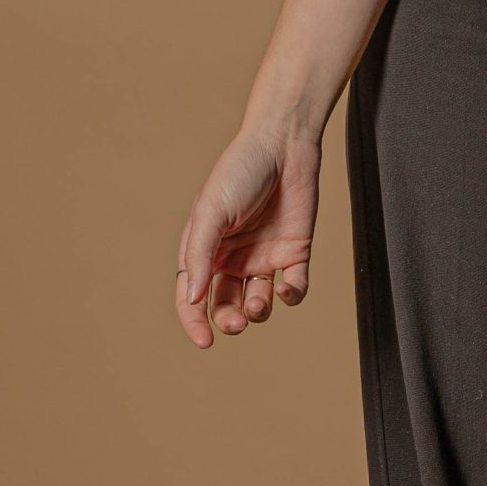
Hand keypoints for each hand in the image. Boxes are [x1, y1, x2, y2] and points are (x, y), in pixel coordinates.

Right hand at [174, 123, 320, 349]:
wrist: (284, 144)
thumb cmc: (240, 171)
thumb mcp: (212, 211)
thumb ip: (199, 254)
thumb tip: (191, 298)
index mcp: (205, 249)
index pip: (192, 296)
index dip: (194, 321)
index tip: (204, 341)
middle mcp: (232, 258)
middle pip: (225, 304)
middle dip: (228, 320)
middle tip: (236, 323)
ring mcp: (264, 256)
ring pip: (258, 302)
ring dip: (257, 312)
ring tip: (258, 304)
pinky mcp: (295, 252)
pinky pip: (294, 286)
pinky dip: (292, 295)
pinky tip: (287, 290)